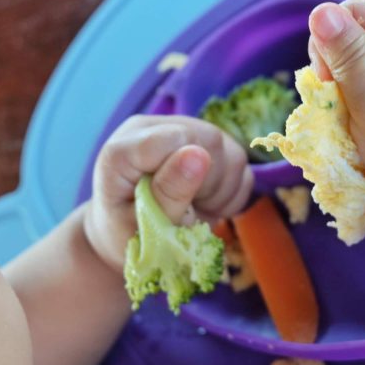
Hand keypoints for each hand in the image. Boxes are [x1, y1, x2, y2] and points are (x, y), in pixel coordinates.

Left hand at [84, 115, 252, 271]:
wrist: (133, 236)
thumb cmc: (129, 235)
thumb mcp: (143, 227)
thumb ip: (168, 193)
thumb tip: (198, 154)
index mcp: (123, 148)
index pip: (175, 138)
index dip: (188, 174)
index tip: (178, 206)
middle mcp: (153, 129)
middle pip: (210, 140)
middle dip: (207, 185)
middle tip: (186, 213)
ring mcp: (184, 132)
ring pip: (233, 153)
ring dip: (221, 192)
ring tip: (194, 209)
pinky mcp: (208, 143)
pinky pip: (241, 165)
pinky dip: (232, 193)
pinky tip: (206, 202)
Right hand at [307, 0, 364, 223]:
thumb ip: (349, 55)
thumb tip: (321, 11)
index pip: (358, 12)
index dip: (331, 39)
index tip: (326, 79)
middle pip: (357, 41)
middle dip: (337, 72)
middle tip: (341, 107)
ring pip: (359, 73)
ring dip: (345, 98)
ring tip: (354, 125)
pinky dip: (357, 114)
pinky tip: (361, 134)